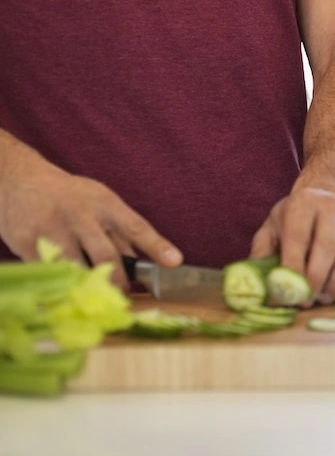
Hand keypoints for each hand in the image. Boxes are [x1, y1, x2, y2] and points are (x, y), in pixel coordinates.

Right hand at [0, 168, 182, 290]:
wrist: (17, 179)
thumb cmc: (68, 196)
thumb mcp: (98, 203)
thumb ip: (120, 233)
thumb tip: (145, 264)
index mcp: (103, 203)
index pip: (136, 226)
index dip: (156, 246)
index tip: (174, 262)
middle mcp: (79, 215)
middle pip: (106, 255)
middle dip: (120, 281)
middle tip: (124, 296)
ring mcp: (51, 229)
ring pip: (76, 268)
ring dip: (90, 287)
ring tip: (97, 298)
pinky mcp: (26, 243)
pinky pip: (49, 272)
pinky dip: (61, 286)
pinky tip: (67, 293)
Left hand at [249, 183, 334, 306]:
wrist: (328, 194)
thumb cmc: (295, 218)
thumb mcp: (272, 228)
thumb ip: (263, 254)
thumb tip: (264, 289)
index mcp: (302, 204)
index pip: (298, 238)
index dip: (295, 268)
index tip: (290, 293)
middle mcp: (331, 205)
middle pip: (328, 246)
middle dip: (318, 279)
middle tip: (309, 300)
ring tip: (326, 297)